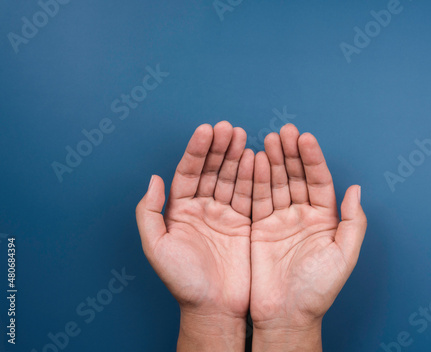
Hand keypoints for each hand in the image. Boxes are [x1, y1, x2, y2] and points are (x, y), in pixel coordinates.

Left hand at [136, 122, 253, 350]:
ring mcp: (224, 214)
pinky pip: (249, 195)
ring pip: (231, 178)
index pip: (189, 172)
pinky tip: (256, 158)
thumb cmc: (183, 281)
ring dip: (237, 156)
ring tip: (244, 136)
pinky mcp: (244, 223)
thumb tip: (154, 179)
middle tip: (230, 128)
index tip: (207, 130)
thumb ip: (149, 212)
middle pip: (212, 170)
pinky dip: (253, 176)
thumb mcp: (156, 247)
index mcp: (180, 210)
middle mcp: (202, 207)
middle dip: (220, 148)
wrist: (213, 307)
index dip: (197, 151)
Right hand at [250, 124, 366, 350]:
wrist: (286, 314)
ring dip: (272, 161)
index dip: (312, 158)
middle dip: (290, 153)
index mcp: (324, 219)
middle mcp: (301, 215)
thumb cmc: (318, 289)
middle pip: (295, 177)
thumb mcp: (344, 255)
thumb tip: (356, 188)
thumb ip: (353, 222)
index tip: (304, 137)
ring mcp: (279, 219)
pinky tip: (254, 161)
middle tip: (283, 131)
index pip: (318, 180)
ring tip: (267, 139)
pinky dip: (255, 180)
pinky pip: (257, 198)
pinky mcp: (258, 227)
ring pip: (276, 183)